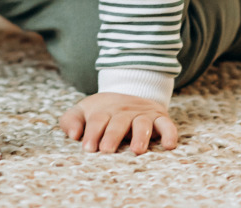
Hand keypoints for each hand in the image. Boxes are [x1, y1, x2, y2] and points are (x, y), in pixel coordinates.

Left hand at [59, 92, 178, 154]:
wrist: (131, 90)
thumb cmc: (103, 110)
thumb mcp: (84, 111)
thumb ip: (71, 120)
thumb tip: (74, 134)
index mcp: (104, 110)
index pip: (97, 120)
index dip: (92, 133)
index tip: (88, 147)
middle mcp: (124, 111)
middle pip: (118, 122)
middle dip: (113, 135)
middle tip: (107, 149)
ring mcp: (142, 114)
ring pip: (142, 123)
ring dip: (140, 135)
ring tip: (136, 150)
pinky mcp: (159, 118)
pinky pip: (166, 124)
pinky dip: (169, 133)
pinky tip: (169, 145)